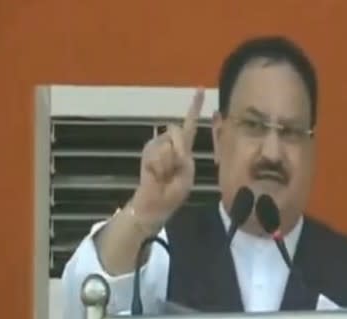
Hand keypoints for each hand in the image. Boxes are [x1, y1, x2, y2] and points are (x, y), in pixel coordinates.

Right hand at [131, 88, 204, 225]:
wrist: (157, 203)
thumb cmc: (174, 191)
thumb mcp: (187, 174)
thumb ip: (183, 155)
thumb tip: (170, 139)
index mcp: (185, 149)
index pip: (191, 124)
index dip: (194, 107)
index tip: (199, 88)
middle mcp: (171, 143)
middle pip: (178, 132)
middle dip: (178, 150)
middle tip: (174, 170)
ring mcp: (157, 146)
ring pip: (166, 144)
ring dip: (168, 162)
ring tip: (164, 174)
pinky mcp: (147, 152)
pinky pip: (156, 153)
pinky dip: (158, 165)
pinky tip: (156, 174)